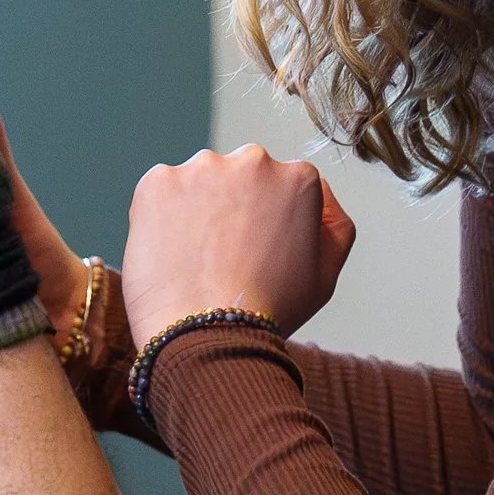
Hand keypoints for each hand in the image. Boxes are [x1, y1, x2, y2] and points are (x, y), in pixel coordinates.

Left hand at [119, 144, 354, 344]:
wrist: (207, 334)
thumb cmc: (270, 311)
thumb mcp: (326, 274)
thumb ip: (335, 225)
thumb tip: (322, 197)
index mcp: (299, 178)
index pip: (286, 186)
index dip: (273, 222)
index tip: (260, 252)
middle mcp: (253, 161)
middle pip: (244, 176)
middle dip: (236, 205)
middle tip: (228, 254)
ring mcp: (202, 168)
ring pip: (202, 181)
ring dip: (200, 206)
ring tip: (198, 257)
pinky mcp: (158, 182)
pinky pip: (162, 191)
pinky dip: (164, 214)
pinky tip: (173, 251)